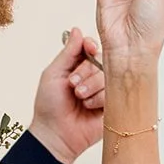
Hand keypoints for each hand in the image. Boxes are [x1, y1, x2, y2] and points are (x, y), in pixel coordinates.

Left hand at [28, 27, 105, 163]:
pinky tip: (89, 107)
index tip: (89, 49)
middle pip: (102, 61)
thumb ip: (68, 52)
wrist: (55, 134)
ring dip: (90, 87)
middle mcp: (92, 76)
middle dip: (85, 72)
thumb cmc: (49, 106)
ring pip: (108, 77)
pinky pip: (113, 93)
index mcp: (78, 66)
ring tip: (79, 99)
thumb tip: (77, 29)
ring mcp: (103, 91)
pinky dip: (98, 99)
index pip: (92, 47)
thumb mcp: (53, 73)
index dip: (92, 46)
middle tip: (72, 85)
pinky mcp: (112, 105)